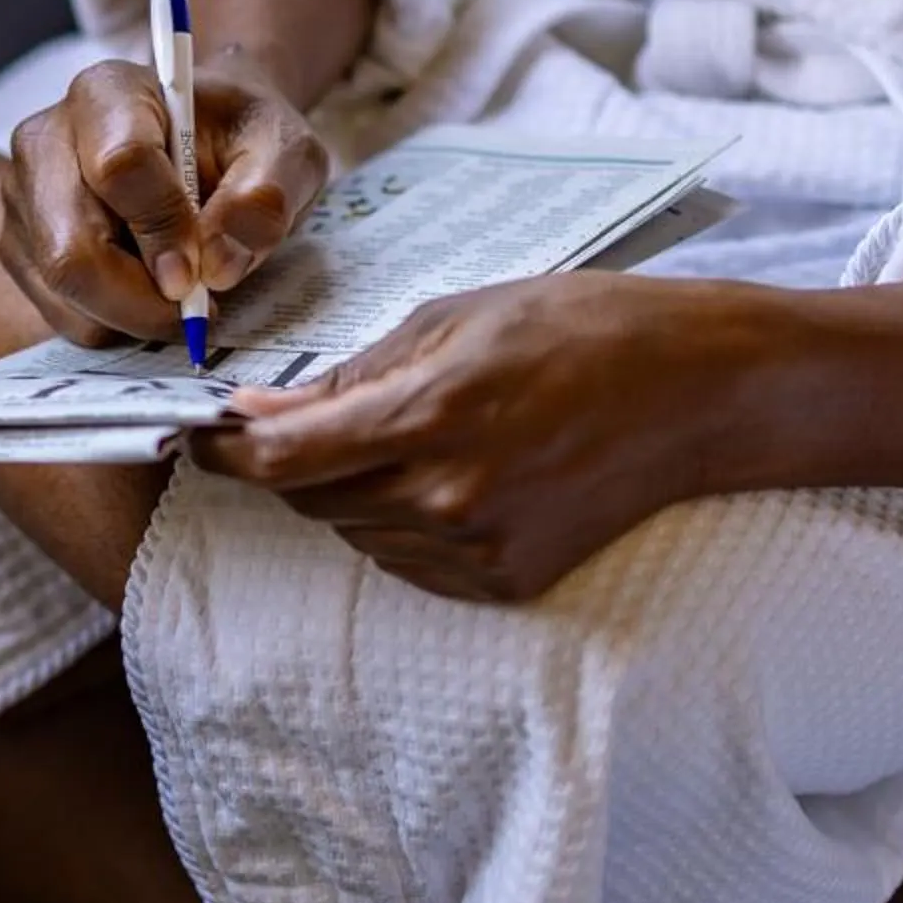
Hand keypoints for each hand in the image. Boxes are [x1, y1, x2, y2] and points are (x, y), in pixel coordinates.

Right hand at [0, 48, 330, 347]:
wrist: (205, 144)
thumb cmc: (241, 139)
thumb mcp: (287, 152)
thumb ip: (266, 197)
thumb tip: (217, 263)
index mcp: (108, 92)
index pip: (119, 167)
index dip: (164, 230)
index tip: (206, 271)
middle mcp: (46, 139)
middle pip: (70, 248)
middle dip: (141, 299)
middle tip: (197, 307)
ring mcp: (24, 196)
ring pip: (63, 290)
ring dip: (132, 315)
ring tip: (180, 290)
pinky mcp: (20, 246)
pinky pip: (59, 312)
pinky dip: (113, 322)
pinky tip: (146, 290)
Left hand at [195, 275, 763, 601]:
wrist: (701, 394)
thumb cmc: (581, 329)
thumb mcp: (455, 318)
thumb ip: (351, 377)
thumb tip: (258, 415)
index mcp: (430, 419)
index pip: (281, 463)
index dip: (224, 454)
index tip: (201, 437)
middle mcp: (448, 498)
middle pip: (310, 501)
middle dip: (298, 461)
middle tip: (325, 416)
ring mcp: (479, 551)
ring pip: (356, 532)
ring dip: (353, 491)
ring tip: (421, 436)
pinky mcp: (506, 583)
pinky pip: (407, 561)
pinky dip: (402, 522)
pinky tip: (454, 475)